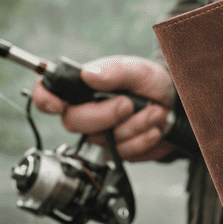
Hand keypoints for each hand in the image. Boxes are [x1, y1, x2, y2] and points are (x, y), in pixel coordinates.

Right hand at [32, 55, 175, 161]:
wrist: (176, 107)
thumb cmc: (151, 83)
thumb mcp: (138, 70)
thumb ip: (114, 71)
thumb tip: (88, 75)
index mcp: (82, 86)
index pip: (48, 93)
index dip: (46, 99)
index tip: (59, 104)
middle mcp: (86, 110)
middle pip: (74, 122)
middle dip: (105, 114)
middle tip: (128, 103)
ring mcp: (100, 133)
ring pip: (103, 140)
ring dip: (133, 126)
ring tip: (151, 111)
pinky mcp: (116, 150)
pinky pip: (122, 153)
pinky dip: (142, 139)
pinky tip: (152, 127)